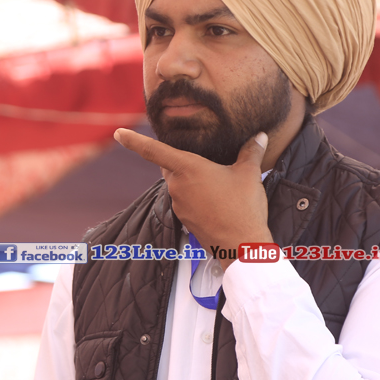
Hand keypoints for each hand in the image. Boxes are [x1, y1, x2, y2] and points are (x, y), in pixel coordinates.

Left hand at [114, 129, 272, 270]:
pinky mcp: (185, 219)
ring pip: (178, 184)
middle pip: (170, 166)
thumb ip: (251, 152)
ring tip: (216, 180)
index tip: (119, 133)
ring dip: (191, 180)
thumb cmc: (243, 207)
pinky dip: (195, 195)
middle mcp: (178, 186)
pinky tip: (215, 198)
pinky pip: (185, 200)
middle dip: (180, 159)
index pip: (154, 150)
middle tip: (200, 155)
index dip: (134, 141)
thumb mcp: (249, 175)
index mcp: (188, 169)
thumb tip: (259, 136)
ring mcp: (179, 205)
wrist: (242, 246)